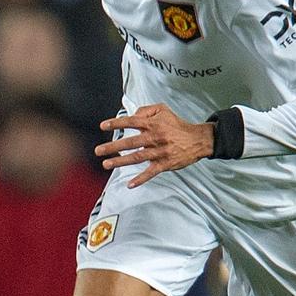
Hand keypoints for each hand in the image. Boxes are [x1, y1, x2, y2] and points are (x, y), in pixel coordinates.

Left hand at [96, 103, 214, 187]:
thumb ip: (145, 110)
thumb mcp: (163, 110)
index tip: (103, 126)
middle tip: (98, 150)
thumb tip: (132, 114)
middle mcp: (155, 138)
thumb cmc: (178, 125)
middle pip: (130, 142)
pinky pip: (151, 173)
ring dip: (120, 161)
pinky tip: (130, 184)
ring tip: (106, 163)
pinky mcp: (165, 164)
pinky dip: (141, 179)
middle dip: (112, 146)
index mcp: (153, 124)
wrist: (198, 140)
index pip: (131, 122)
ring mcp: (159, 152)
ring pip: (137, 157)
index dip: (116, 123)